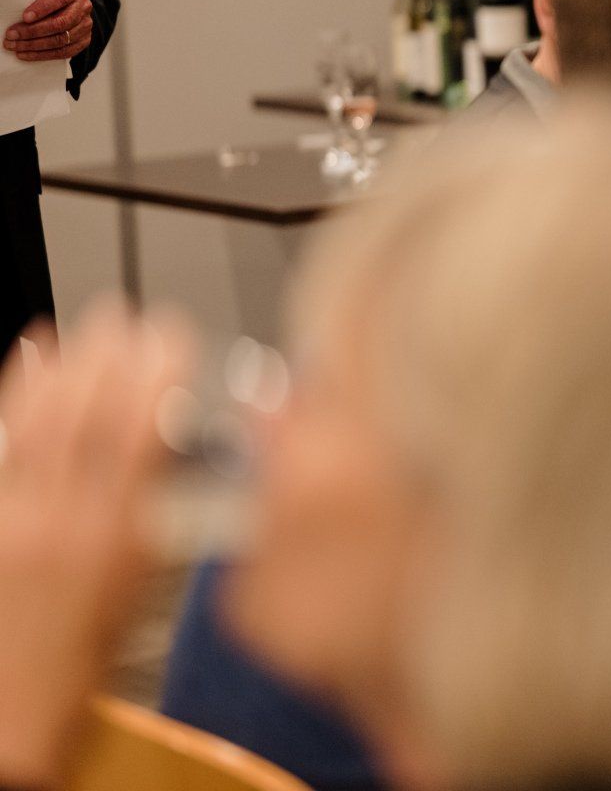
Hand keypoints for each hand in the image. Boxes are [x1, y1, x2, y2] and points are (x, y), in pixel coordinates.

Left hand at [0, 301, 191, 788]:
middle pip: (89, 416)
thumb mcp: (143, 584)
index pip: (142, 432)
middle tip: (128, 314)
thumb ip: (155, 514)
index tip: (174, 335)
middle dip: (112, 356)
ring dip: (64, 366)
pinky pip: (0, 442)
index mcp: (120, 537)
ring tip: (83, 326)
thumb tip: (172, 457)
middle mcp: (64, 519)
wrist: (12, 715)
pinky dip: (14, 395)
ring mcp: (15, 518)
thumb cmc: (83, 661)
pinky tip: (26, 364)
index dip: (158, 374)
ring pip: (41, 422)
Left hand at [4, 0, 92, 62]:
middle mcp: (84, 7)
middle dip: (33, 31)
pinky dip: (42, 55)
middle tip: (12, 35)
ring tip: (14, 46)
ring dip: (34, 45)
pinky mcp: (84, 40)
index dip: (43, 8)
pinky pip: (64, 52)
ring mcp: (86, 25)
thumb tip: (13, 10)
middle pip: (61, 23)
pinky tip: (25, 54)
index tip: (25, 17)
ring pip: (61, 40)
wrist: (69, 3)